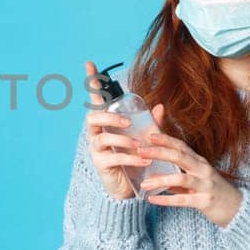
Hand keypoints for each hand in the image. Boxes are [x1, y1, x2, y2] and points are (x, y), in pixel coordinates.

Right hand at [81, 60, 161, 199]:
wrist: (131, 187)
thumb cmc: (135, 157)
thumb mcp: (144, 138)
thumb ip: (150, 123)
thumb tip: (160, 105)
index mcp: (105, 122)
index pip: (97, 99)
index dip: (93, 82)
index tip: (89, 63)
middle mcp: (96, 133)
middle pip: (93, 117)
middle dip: (109, 117)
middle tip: (127, 122)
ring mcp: (97, 149)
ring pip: (102, 138)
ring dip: (122, 139)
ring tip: (139, 145)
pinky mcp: (102, 165)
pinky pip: (113, 158)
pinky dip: (130, 158)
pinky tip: (144, 160)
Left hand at [136, 108, 245, 227]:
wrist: (236, 209)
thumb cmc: (213, 191)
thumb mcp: (197, 178)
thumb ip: (178, 175)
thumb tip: (155, 174)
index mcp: (199, 162)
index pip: (181, 146)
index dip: (166, 139)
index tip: (149, 135)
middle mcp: (203, 170)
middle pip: (180, 156)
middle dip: (159, 152)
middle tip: (140, 151)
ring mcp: (205, 185)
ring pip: (181, 179)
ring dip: (160, 180)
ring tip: (144, 183)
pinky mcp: (205, 201)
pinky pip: (182, 200)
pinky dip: (166, 200)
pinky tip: (152, 200)